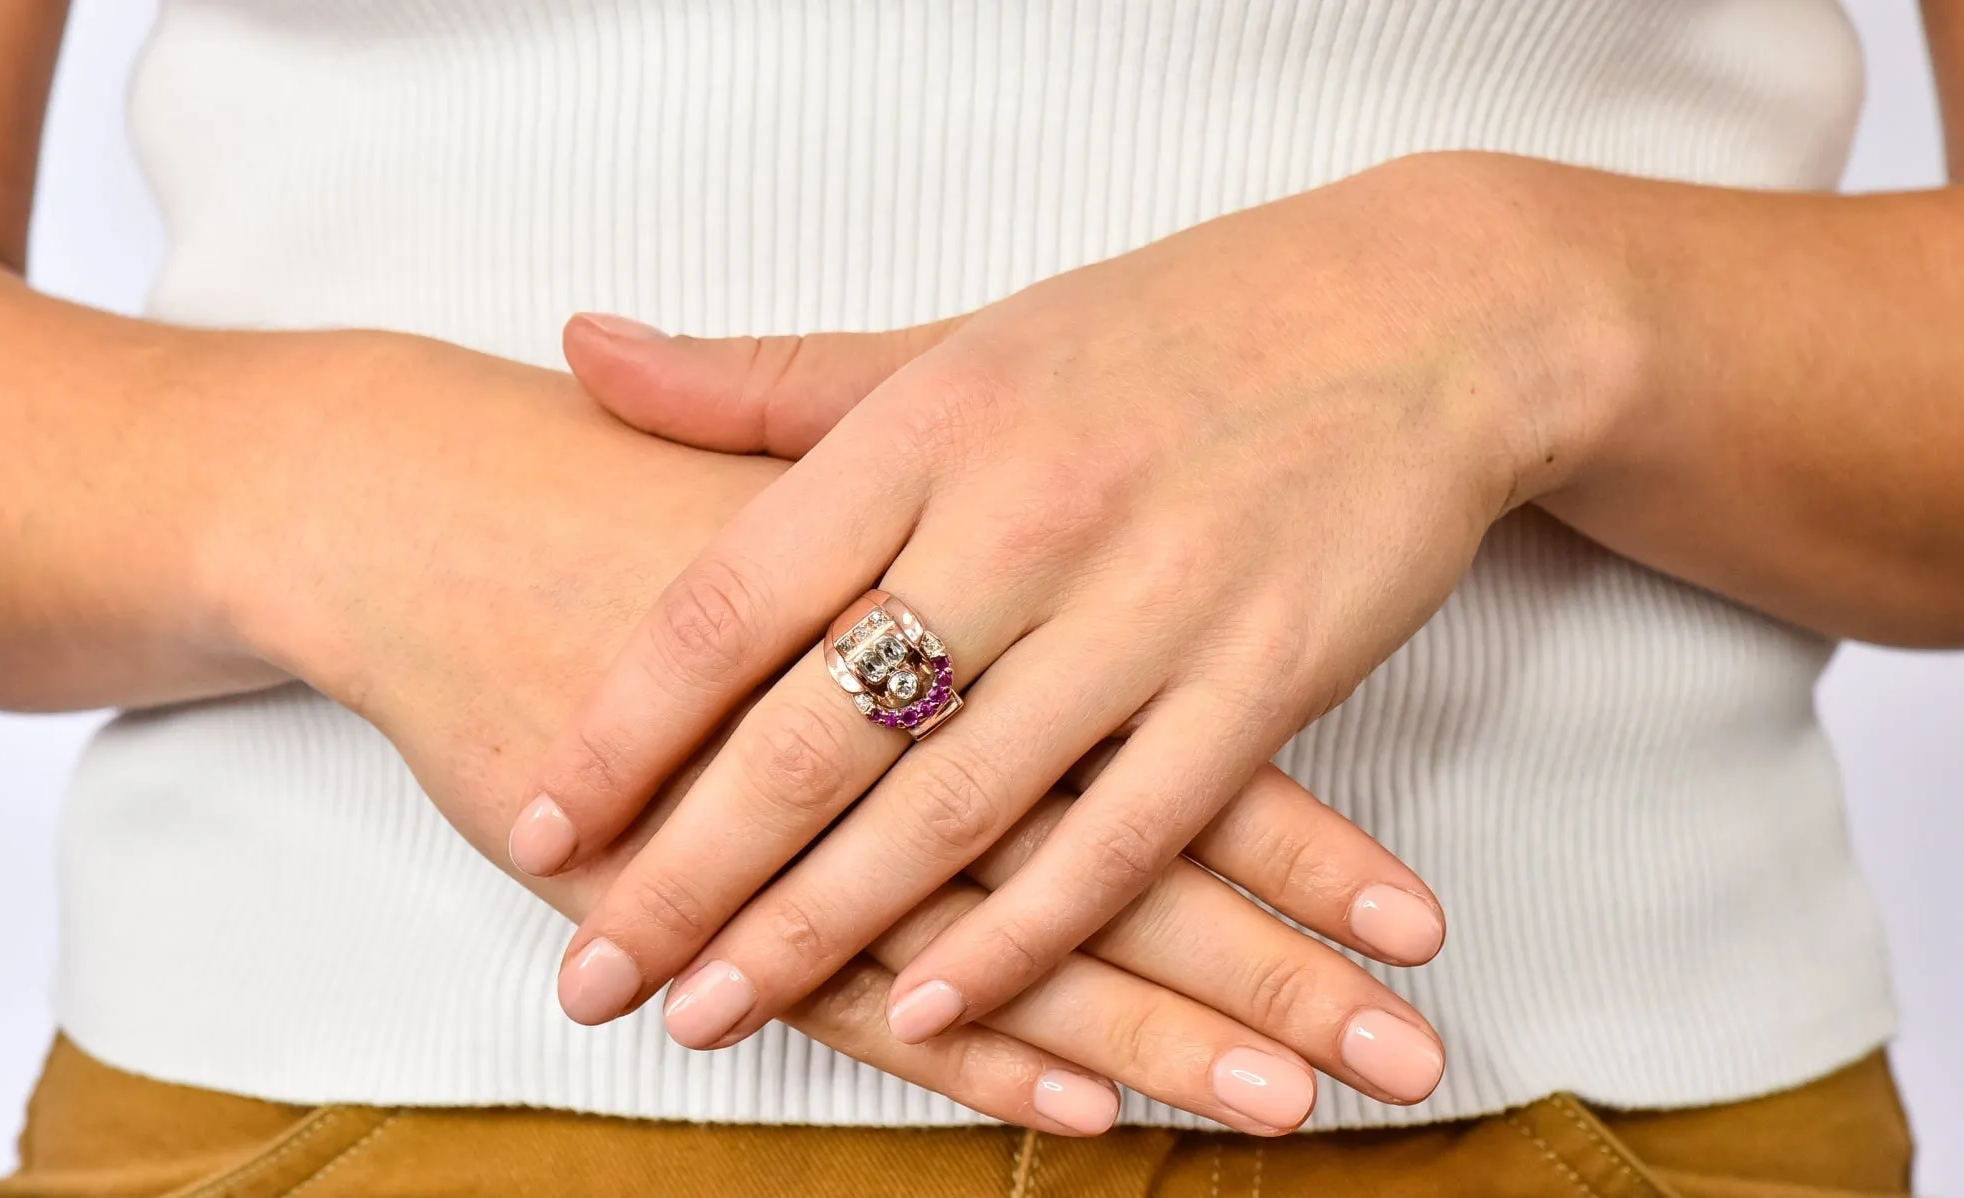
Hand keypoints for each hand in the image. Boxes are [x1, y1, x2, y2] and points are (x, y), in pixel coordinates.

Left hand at [527, 154, 1594, 1096]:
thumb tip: (580, 349)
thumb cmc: (1164, 331)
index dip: (624, 725)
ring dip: (819, 930)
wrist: (1417, 315)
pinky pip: (1120, 840)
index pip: (733, 597)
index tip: (546, 824)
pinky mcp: (1261, 680)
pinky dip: (1020, 938)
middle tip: (595, 975)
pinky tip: (927, 1009)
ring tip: (709, 1012)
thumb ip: (765, 380)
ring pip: (951, 806)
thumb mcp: (955, 337)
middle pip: (817, 729)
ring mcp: (1146, 605)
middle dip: (688, 871)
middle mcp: (1022, 515)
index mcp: (928, 425)